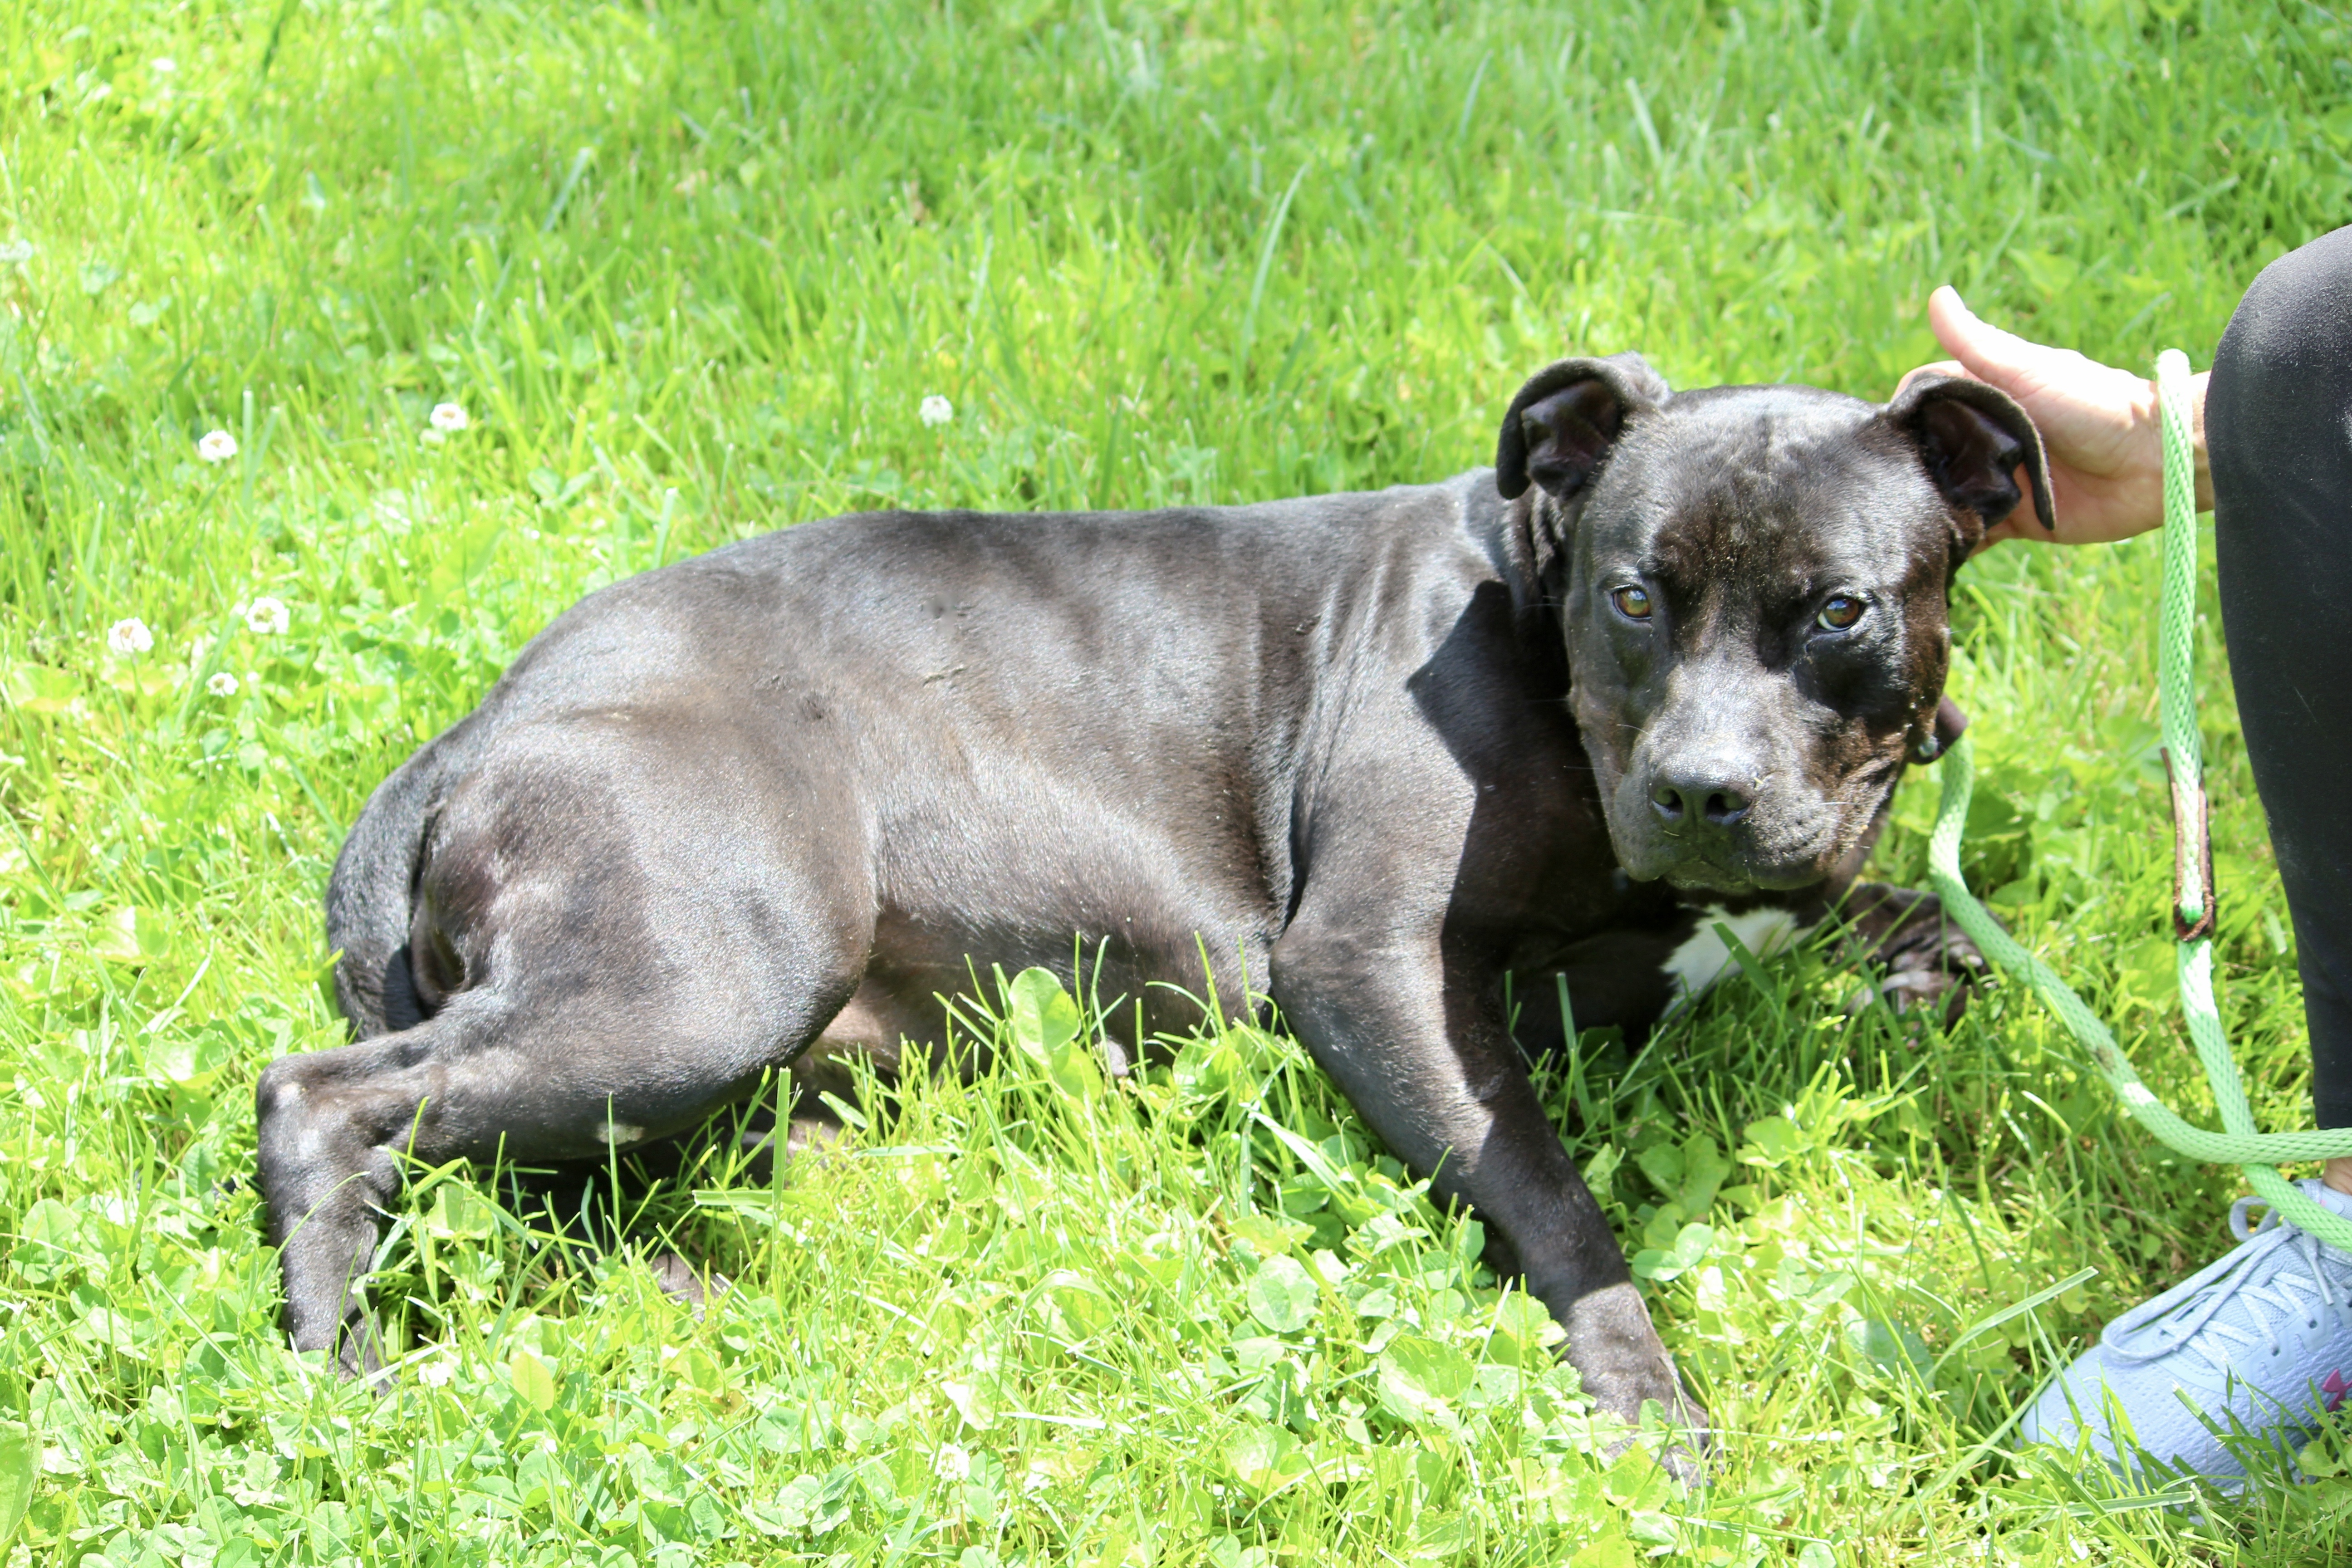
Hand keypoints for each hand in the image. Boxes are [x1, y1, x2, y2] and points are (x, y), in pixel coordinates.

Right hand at [1895, 286, 2209, 548]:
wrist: (2155, 461)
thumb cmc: (2095, 404)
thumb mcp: (2029, 369)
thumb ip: (1978, 343)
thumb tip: (1937, 296)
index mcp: (1985, 399)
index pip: (1925, 402)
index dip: (1902, 416)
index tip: (1885, 436)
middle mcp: (1986, 440)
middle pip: (1928, 454)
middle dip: (1908, 470)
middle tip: (1887, 488)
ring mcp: (1996, 482)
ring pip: (1943, 497)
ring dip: (1926, 509)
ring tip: (1900, 521)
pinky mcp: (2011, 521)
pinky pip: (1972, 535)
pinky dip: (1953, 542)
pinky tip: (1930, 547)